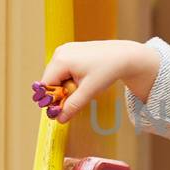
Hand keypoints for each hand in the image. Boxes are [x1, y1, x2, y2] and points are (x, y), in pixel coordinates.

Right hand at [33, 39, 151, 124]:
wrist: (123, 56)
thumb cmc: (108, 69)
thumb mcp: (90, 91)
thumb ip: (73, 106)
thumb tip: (59, 119)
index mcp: (61, 60)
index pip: (46, 85)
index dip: (53, 99)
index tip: (63, 107)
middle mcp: (60, 52)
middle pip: (50, 80)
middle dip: (61, 92)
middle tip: (78, 94)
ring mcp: (65, 50)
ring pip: (57, 75)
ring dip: (66, 85)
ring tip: (83, 85)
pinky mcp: (70, 51)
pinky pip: (63, 69)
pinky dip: (70, 77)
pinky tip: (84, 78)